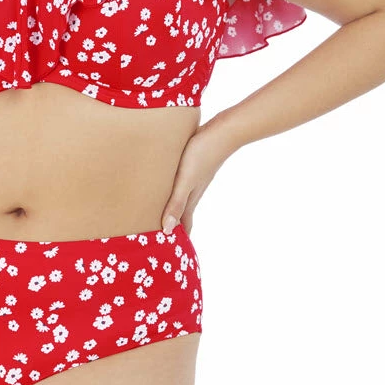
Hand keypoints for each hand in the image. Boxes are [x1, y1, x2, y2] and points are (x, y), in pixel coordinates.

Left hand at [159, 121, 233, 236]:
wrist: (223, 131)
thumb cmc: (202, 155)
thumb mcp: (185, 180)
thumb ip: (176, 203)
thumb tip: (166, 231)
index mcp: (190, 199)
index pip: (184, 225)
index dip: (178, 239)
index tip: (170, 253)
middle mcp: (193, 192)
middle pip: (182, 215)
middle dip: (173, 228)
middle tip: (160, 239)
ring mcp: (195, 180)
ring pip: (182, 201)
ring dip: (173, 211)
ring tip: (161, 217)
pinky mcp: (194, 167)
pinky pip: (182, 187)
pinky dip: (174, 195)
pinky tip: (169, 188)